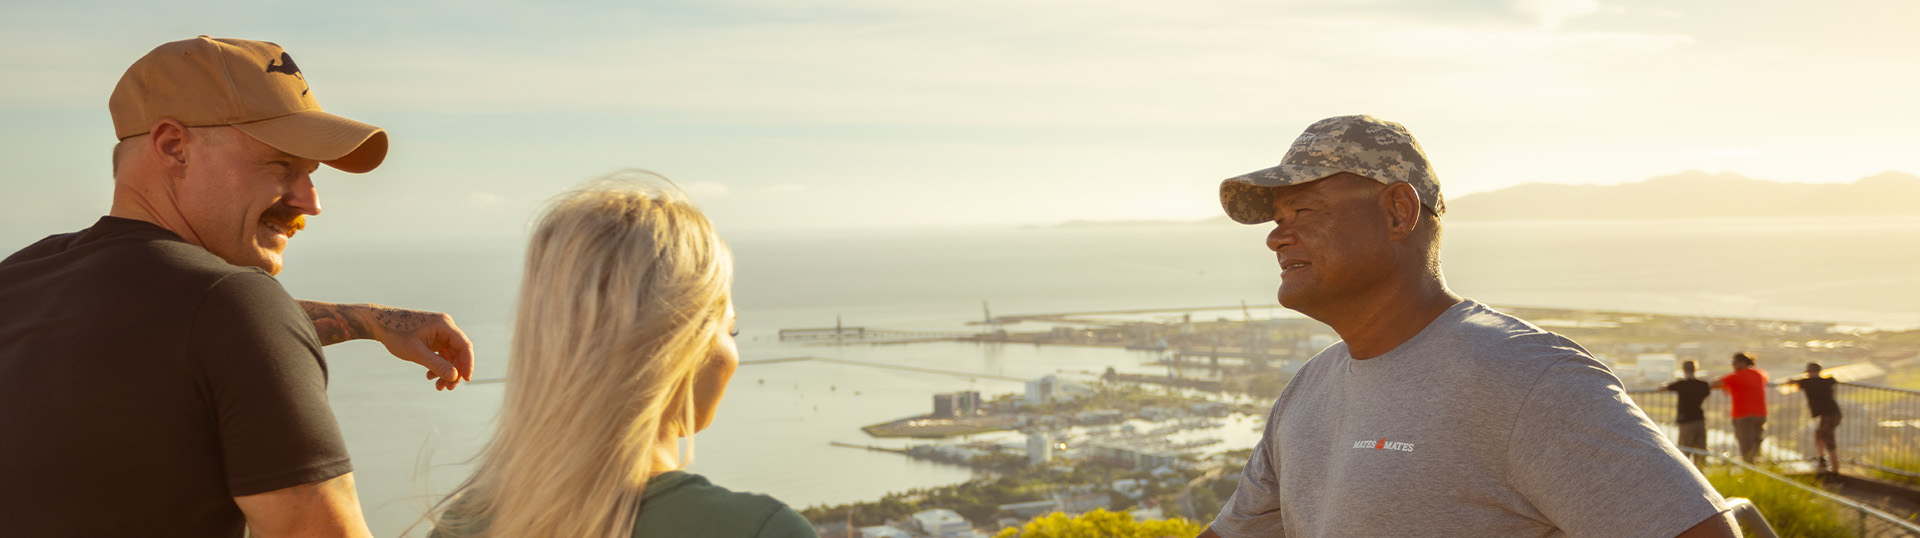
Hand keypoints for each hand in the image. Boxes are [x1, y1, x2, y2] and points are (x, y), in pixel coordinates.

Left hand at [299, 301, 475, 390]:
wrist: (379, 323)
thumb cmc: (396, 334)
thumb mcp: (416, 353)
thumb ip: (437, 364)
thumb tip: (455, 377)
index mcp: (444, 325)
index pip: (464, 345)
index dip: (468, 364)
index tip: (466, 379)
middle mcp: (445, 326)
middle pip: (459, 352)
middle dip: (454, 371)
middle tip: (448, 388)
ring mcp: (439, 331)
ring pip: (450, 354)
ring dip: (446, 371)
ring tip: (438, 386)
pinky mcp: (433, 337)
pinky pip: (442, 353)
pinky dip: (438, 365)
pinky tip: (429, 376)